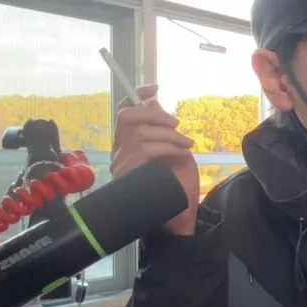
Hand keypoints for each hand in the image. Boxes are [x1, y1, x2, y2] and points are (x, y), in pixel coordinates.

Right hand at [110, 84, 199, 235]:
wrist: (180, 218)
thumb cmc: (178, 185)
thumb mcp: (175, 149)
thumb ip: (163, 128)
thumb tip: (154, 102)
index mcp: (128, 145)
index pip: (124, 112)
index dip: (137, 96)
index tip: (156, 88)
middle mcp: (120, 153)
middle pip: (128, 117)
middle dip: (155, 114)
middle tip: (177, 124)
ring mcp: (122, 165)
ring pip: (141, 134)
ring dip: (170, 135)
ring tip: (185, 145)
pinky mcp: (130, 175)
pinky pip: (146, 150)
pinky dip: (168, 147)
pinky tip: (181, 154)